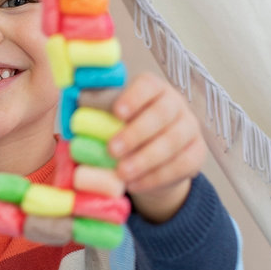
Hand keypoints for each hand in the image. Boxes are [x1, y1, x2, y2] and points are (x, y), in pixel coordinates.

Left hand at [107, 72, 206, 222]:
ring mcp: (190, 129)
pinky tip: (136, 184)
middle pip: (162, 114)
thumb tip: (73, 104)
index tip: (117, 112)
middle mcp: (176, 104)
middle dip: (136, 133)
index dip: (134, 97)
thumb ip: (94, 109)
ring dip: (146, 159)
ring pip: (173, 141)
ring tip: (122, 173)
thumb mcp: (108, 117)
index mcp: (153, 89)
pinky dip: (157, 176)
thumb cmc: (122, 131)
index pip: (148, 85)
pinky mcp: (197, 154)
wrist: (150, 160)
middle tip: (112, 150)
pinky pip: (182, 165)